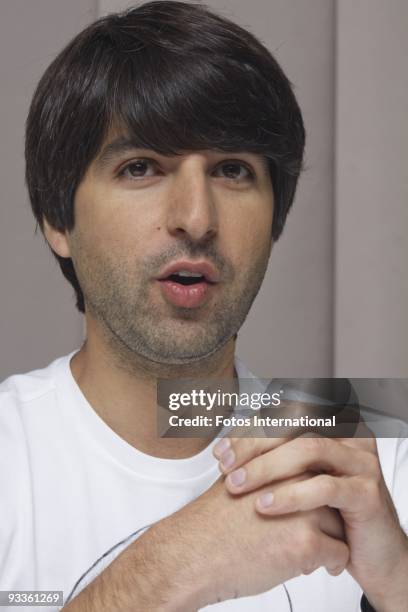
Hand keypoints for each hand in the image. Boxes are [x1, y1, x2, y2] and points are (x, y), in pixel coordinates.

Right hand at [142, 471, 347, 609]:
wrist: (192, 554)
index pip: (320, 464)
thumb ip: (267, 469)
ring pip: (341, 524)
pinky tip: (319, 566)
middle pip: (333, 493)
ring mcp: (303, 509)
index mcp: (281, 460)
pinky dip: (332, 563)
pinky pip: (340, 553)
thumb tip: (286, 470)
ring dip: (331, 538)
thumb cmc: (211, 522)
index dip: (323, 484)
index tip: (325, 496)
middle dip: (330, 511)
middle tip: (324, 524)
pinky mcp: (307, 542)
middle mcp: (296, 479)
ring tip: (314, 549)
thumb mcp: (240, 478)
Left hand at [213, 423, 407, 610]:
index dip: (251, 429)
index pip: (286, 414)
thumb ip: (274, 458)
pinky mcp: (367, 492)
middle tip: (225, 466)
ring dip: (266, 467)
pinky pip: (325, 487)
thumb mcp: (300, 480)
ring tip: (237, 485)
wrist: (371, 555)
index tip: (222, 451)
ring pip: (308, 449)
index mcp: (333, 427)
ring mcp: (361, 462)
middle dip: (253, 444)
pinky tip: (265, 506)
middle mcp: (350, 436)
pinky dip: (291, 495)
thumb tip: (224, 449)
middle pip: (295, 425)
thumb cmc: (329, 514)